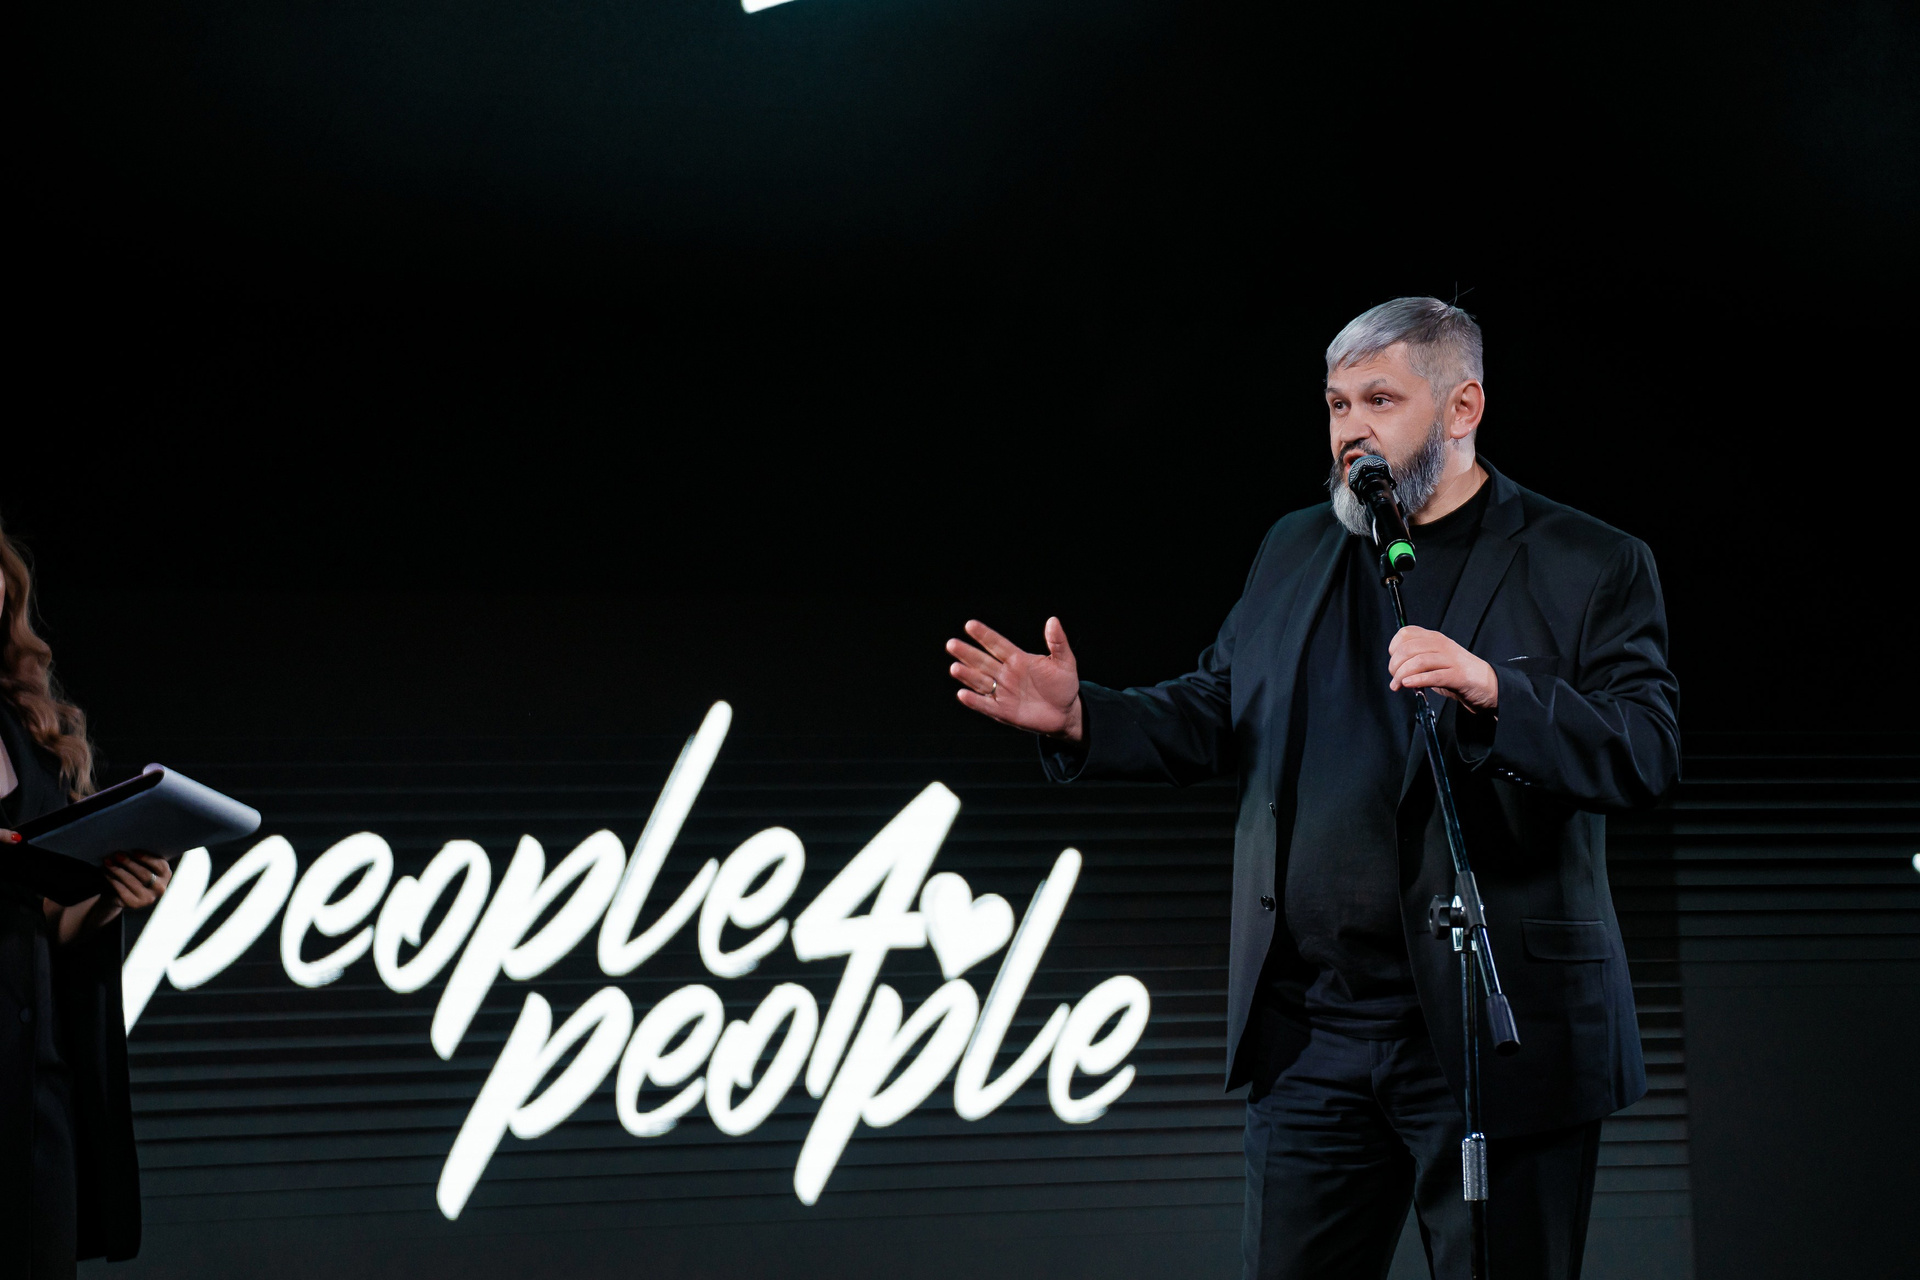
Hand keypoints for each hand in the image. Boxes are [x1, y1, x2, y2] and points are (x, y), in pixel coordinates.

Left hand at [103, 852, 171, 911]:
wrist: (123, 895)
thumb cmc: (134, 874)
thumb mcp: (142, 866)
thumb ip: (141, 860)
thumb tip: (127, 850)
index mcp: (165, 875)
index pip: (160, 866)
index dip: (147, 858)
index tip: (134, 851)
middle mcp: (160, 888)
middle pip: (145, 874)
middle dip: (129, 863)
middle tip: (117, 855)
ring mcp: (148, 898)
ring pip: (132, 881)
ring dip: (118, 870)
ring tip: (108, 862)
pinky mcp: (135, 904)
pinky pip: (123, 890)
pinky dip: (113, 880)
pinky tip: (106, 873)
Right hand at [946, 617, 1084, 740]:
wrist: (1066, 713)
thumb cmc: (1064, 685)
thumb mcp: (1065, 662)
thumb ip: (1058, 642)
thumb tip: (1053, 620)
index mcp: (1018, 659)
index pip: (997, 644)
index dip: (984, 635)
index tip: (970, 625)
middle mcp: (1005, 674)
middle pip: (982, 661)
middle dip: (967, 653)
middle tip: (952, 644)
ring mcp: (1003, 692)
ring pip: (981, 681)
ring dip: (967, 675)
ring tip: (955, 667)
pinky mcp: (1003, 711)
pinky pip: (985, 705)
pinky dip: (974, 701)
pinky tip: (963, 694)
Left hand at [1388, 626, 1498, 712]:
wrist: (1488, 684)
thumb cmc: (1457, 673)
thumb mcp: (1434, 661)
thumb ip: (1416, 662)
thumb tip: (1396, 671)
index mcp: (1434, 638)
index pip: (1406, 633)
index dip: (1394, 647)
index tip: (1393, 662)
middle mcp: (1442, 645)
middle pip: (1409, 649)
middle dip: (1395, 665)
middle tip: (1394, 679)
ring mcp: (1451, 659)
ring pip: (1419, 661)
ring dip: (1403, 675)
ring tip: (1398, 685)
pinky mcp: (1458, 676)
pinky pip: (1434, 676)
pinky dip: (1418, 680)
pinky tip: (1409, 685)